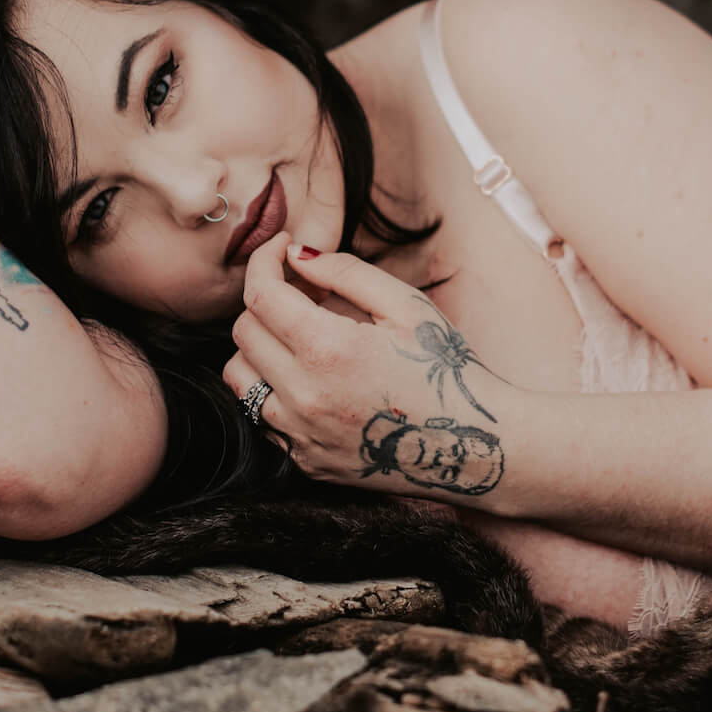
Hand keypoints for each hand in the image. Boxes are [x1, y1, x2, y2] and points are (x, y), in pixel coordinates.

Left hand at [222, 234, 511, 498]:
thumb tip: (296, 254)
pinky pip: (261, 417)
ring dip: (259, 349)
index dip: (263, 261)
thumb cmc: (446, 370)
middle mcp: (304, 396)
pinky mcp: (305, 462)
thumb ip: (345, 272)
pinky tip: (311, 379)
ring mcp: (300, 435)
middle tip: (302, 293)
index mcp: (328, 350)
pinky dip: (273, 390)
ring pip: (239, 378)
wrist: (473, 448)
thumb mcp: (405, 306)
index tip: (280, 250)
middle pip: (243, 333)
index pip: (260, 295)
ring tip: (299, 339)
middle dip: (265, 302)